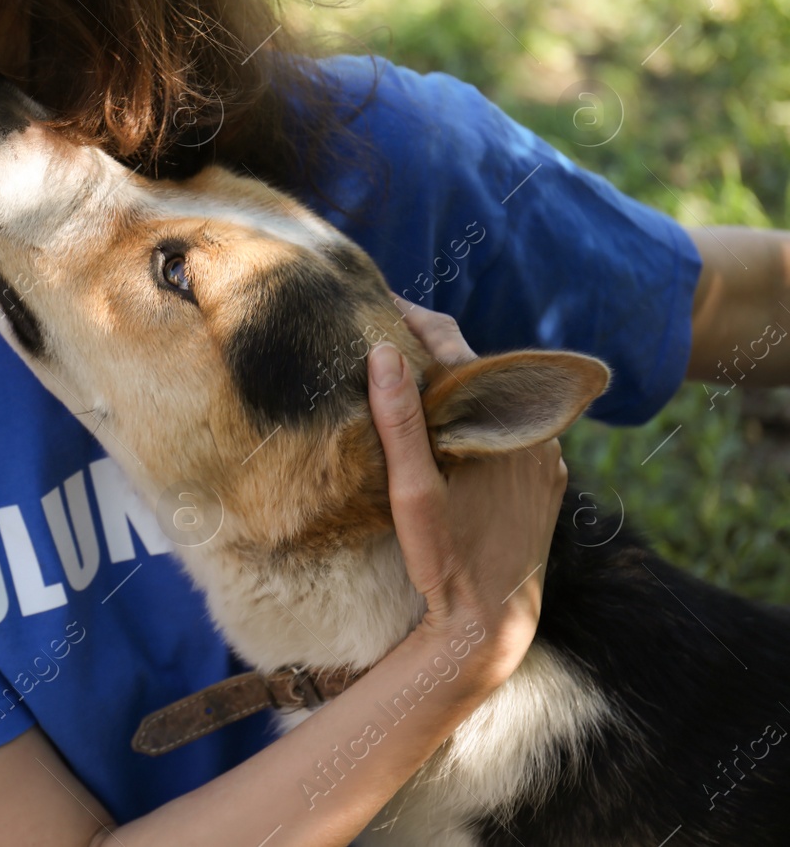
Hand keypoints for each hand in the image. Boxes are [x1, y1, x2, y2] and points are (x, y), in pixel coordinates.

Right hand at [367, 298, 568, 688]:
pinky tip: (446, 427)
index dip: (413, 318)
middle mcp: (533, 431)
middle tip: (383, 334)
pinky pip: (508, 432)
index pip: (455, 344)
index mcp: (501, 422)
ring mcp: (544, 458)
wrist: (493, 624)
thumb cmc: (447, 559)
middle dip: (431, 349)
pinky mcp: (546, 483)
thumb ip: (400, 422)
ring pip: (494, 400)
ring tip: (408, 376)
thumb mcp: (413, 492)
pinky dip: (477, 419)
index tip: (377, 300)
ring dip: (456, 385)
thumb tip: (382, 353)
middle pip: (476, 369)